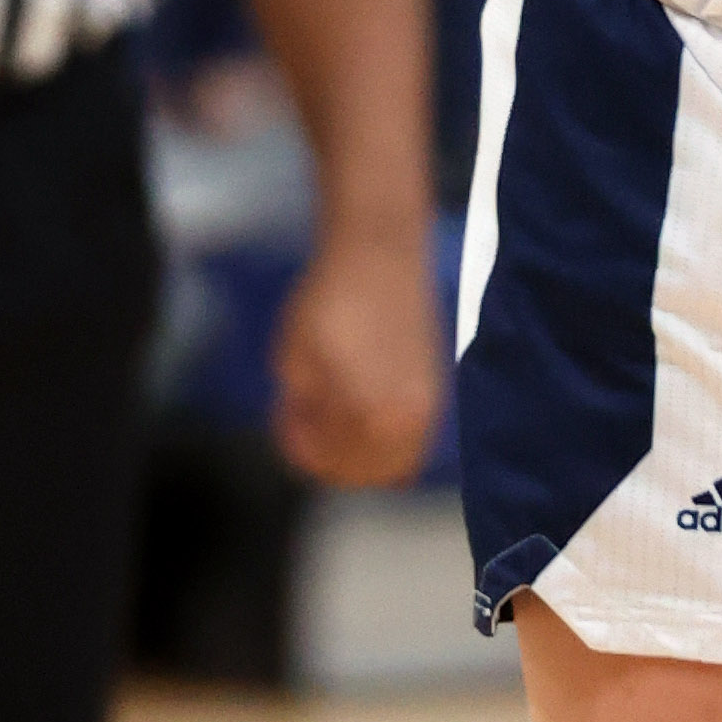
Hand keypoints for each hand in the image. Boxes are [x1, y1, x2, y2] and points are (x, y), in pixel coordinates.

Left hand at [274, 219, 441, 487]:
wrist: (379, 249)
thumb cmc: (330, 299)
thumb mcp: (295, 358)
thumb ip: (300, 409)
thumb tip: (304, 434)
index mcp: (371, 415)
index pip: (332, 462)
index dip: (301, 448)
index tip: (286, 419)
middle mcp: (408, 418)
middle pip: (368, 472)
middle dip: (334, 458)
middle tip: (306, 426)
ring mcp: (428, 403)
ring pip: (396, 460)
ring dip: (363, 452)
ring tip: (332, 417)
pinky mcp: (435, 385)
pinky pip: (412, 435)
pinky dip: (386, 434)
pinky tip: (360, 405)